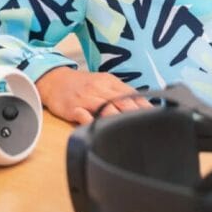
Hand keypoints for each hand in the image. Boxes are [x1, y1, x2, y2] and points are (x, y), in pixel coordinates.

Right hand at [35, 66, 150, 124]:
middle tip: (148, 127)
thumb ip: (121, 92)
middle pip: (121, 101)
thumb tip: (143, 105)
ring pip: (106, 108)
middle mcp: (100, 88)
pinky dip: (94, 123)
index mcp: (110, 82)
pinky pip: (84, 116)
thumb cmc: (83, 85)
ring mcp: (86, 98)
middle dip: (135, 114)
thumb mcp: (103, 83)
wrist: (55, 80)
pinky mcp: (73, 108)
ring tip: (131, 131)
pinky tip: (102, 131)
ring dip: (119, 119)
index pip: (131, 94)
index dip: (144, 106)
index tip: (156, 117)